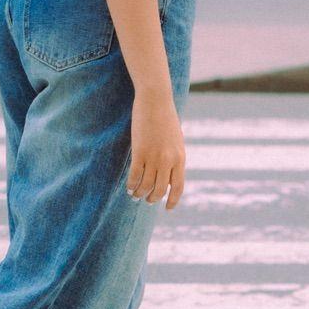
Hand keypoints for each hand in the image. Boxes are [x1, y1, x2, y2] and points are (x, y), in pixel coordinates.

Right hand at [127, 91, 185, 209]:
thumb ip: (174, 157)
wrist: (156, 100)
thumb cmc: (165, 117)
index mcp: (180, 158)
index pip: (178, 187)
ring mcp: (154, 156)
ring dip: (139, 193)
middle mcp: (169, 160)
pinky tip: (128, 187)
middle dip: (152, 199)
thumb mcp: (176, 140)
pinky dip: (131, 184)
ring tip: (134, 195)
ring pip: (146, 185)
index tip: (167, 208)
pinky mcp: (140, 151)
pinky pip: (135, 175)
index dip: (173, 200)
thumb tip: (169, 174)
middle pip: (160, 190)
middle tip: (146, 200)